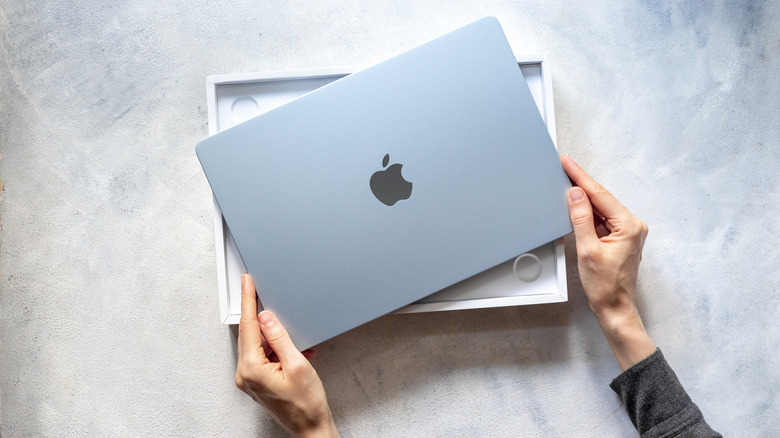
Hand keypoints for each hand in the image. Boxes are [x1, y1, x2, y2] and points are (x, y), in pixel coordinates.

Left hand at [235, 274, 338, 437]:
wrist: (310, 427)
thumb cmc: (306, 404)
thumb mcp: (297, 364)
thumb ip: (280, 337)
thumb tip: (266, 317)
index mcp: (252, 368)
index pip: (248, 326)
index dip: (248, 300)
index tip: (246, 282)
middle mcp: (245, 374)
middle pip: (250, 334)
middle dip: (260, 315)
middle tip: (262, 293)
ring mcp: (250, 379)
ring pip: (258, 345)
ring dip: (275, 338)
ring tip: (296, 345)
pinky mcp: (257, 382)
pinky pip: (263, 356)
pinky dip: (277, 350)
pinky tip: (294, 353)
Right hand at [560, 155, 655, 370]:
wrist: (614, 307)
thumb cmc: (604, 285)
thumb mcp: (587, 249)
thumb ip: (581, 219)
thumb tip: (575, 195)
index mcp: (629, 226)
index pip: (600, 195)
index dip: (581, 177)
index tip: (568, 163)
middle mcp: (633, 225)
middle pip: (602, 199)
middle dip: (582, 184)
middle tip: (564, 167)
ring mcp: (629, 232)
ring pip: (602, 208)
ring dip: (584, 199)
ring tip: (566, 184)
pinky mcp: (622, 238)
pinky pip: (603, 219)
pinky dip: (589, 213)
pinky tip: (577, 207)